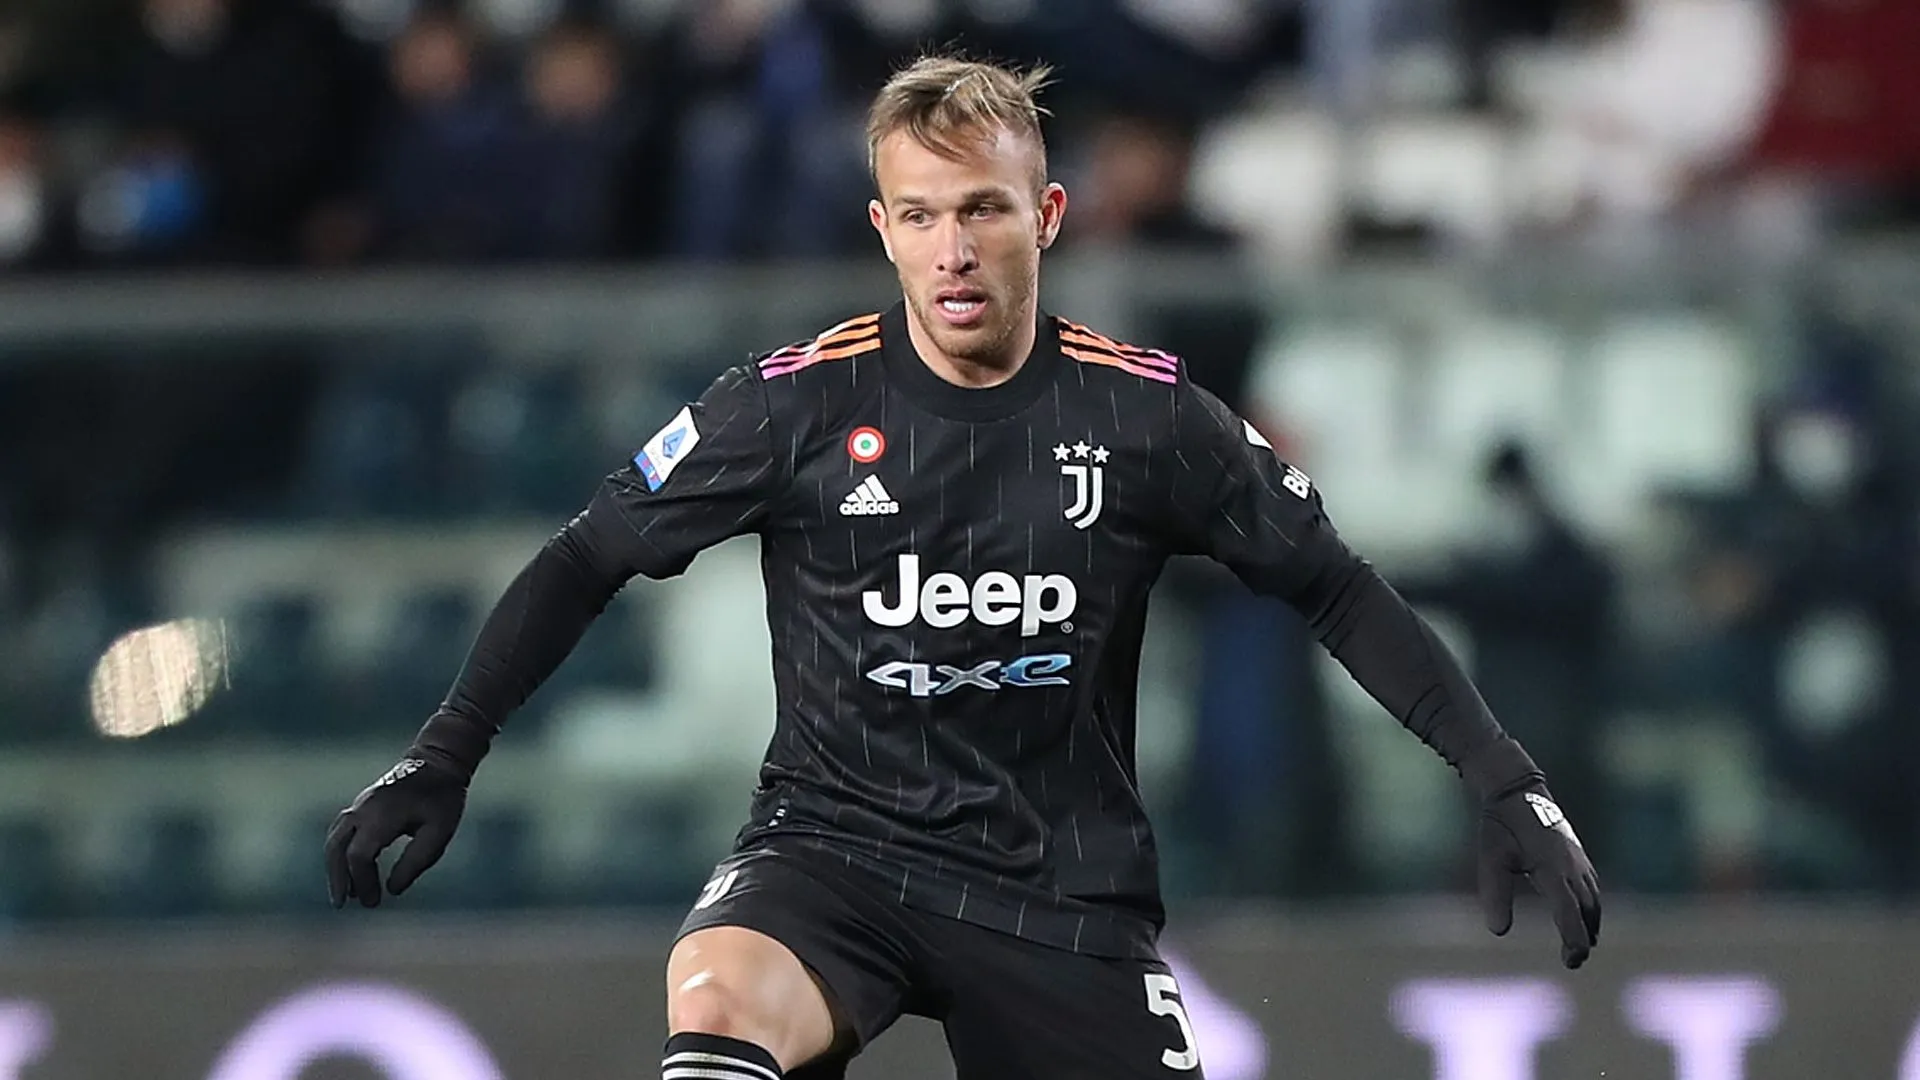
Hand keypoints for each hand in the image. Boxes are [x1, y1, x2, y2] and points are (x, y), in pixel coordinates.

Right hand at [325, 757, 466, 908]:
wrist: (438, 762)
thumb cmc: (442, 798)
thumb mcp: (439, 832)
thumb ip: (415, 862)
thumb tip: (393, 889)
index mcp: (381, 816)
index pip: (358, 855)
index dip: (362, 882)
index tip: (373, 902)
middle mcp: (363, 809)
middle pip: (336, 847)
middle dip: (337, 877)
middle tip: (342, 904)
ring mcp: (360, 804)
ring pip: (335, 838)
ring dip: (336, 866)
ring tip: (346, 892)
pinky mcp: (362, 804)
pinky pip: (342, 830)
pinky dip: (341, 851)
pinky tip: (351, 869)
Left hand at [1477, 786, 1601, 968]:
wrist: (1517, 790)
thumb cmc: (1501, 825)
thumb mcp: (1491, 859)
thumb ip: (1495, 894)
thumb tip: (1498, 931)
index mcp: (1553, 871)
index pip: (1569, 914)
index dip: (1573, 940)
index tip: (1572, 960)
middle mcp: (1573, 868)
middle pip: (1587, 912)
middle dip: (1582, 938)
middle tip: (1573, 960)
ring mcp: (1579, 860)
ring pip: (1593, 900)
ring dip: (1590, 923)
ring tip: (1582, 944)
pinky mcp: (1578, 854)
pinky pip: (1592, 887)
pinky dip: (1591, 906)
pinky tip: (1584, 914)